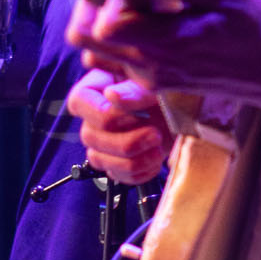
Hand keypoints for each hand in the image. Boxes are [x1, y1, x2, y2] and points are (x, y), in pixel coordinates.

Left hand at [66, 0, 260, 111]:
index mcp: (165, 44)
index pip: (100, 24)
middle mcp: (151, 67)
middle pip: (87, 39)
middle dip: (93, 4)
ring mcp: (154, 78)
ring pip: (102, 48)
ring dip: (112, 17)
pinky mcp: (161, 80)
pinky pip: (123, 57)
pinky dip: (128, 33)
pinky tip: (158, 12)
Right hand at [66, 67, 171, 184]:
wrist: (181, 109)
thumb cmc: (162, 88)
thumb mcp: (151, 82)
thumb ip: (133, 89)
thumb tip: (112, 96)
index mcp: (93, 90)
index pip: (79, 103)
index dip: (106, 114)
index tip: (138, 115)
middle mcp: (92, 118)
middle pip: (90, 137)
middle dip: (127, 141)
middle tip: (155, 134)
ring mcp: (102, 143)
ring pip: (100, 160)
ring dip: (133, 160)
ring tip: (157, 148)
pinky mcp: (116, 163)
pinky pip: (118, 177)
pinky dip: (140, 173)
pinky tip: (155, 159)